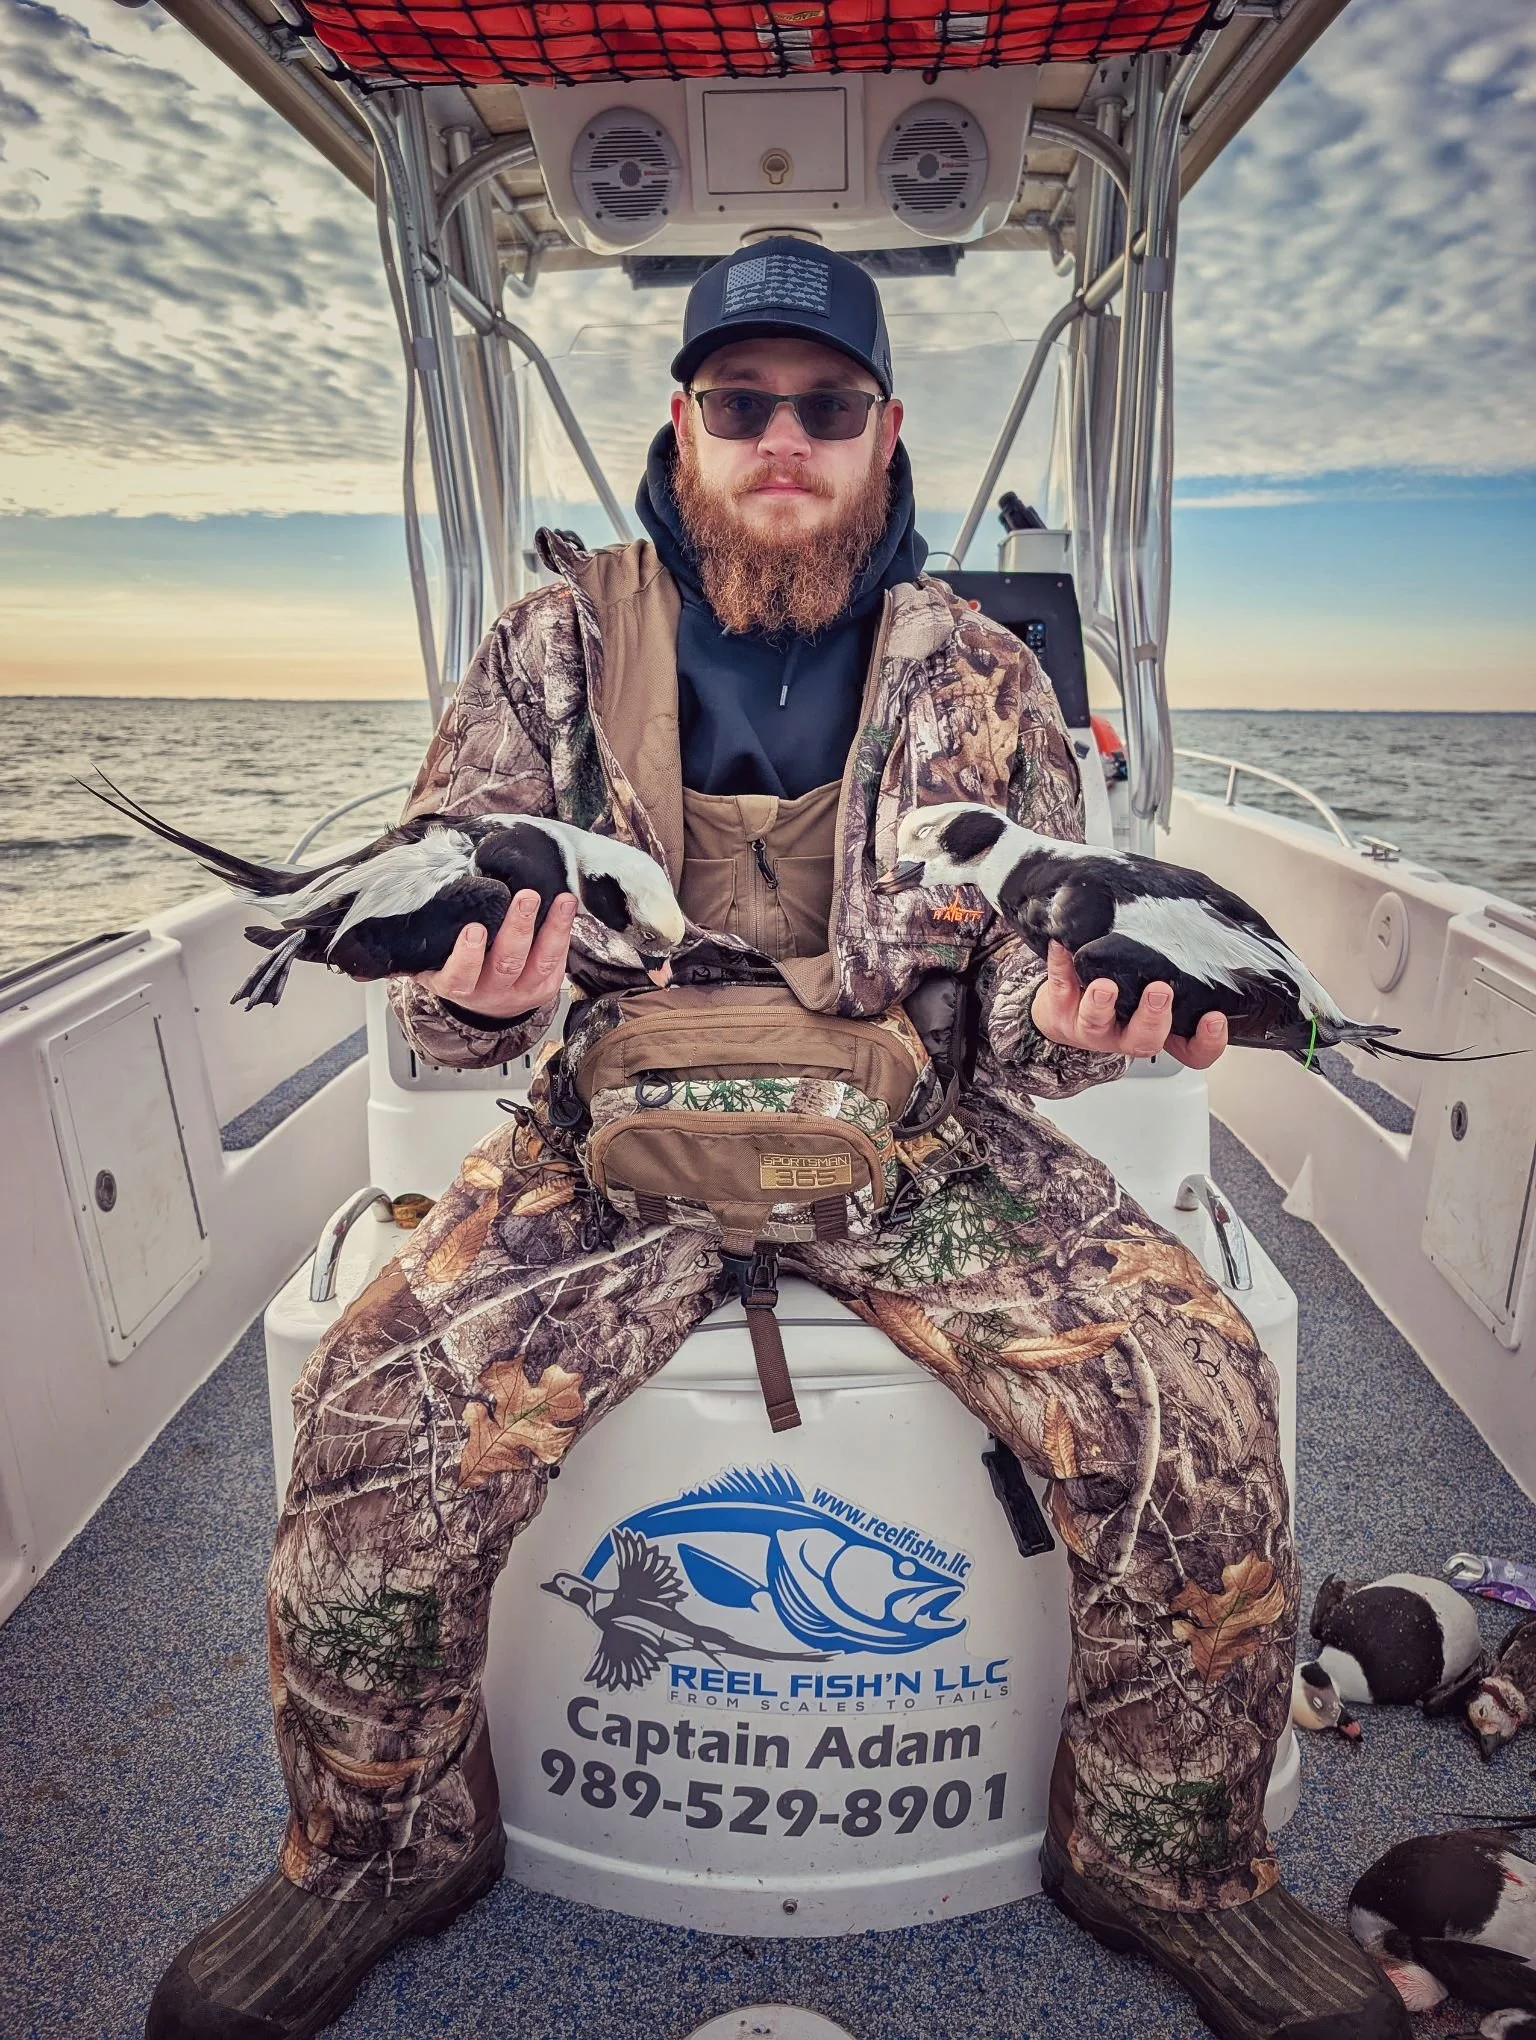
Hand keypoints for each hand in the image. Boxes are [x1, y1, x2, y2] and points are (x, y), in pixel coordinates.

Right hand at [415, 890, 576, 1018]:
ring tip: (563, 901)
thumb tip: (419, 908)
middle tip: (527, 897)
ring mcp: (521, 992)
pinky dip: (565, 934)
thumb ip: (430, 942)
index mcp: (457, 985)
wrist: (485, 1006)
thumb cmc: (458, 971)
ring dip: (554, 929)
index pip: (460, 976)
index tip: (473, 930)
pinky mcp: (545, 989)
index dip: (468, 956)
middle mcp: (490, 992)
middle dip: (518, 928)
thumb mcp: (434, 962)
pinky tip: (569, 910)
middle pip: (507, 964)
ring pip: (541, 962)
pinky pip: (558, 962)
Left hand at [1031, 941, 1227, 1069]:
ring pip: (1097, 1022)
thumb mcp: (1152, 988)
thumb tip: (1203, 923)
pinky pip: (1059, 986)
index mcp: (1156, 1031)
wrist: (1063, 1009)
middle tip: (1160, 991)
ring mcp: (1091, 1025)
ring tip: (1105, 986)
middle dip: (1153, 1017)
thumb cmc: (1119, 996)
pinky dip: (1060, 966)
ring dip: (1102, 1004)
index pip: (1192, 1051)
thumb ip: (1177, 969)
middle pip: (1144, 1040)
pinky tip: (1062, 948)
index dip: (1207, 1042)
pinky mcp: (1060, 1006)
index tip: (1215, 1017)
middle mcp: (1125, 1034)